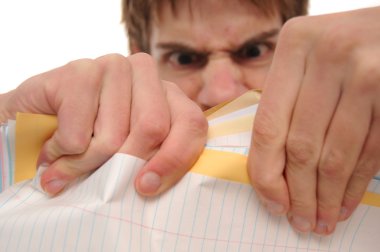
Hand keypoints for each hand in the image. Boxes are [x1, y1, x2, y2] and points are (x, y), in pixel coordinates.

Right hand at [0, 53, 206, 195]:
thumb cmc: (88, 146)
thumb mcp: (127, 157)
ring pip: (113, 137)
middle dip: (124, 166)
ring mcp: (112, 67)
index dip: (175, 159)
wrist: (31, 126)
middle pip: (154, 128)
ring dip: (85, 165)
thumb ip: (151, 161)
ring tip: (69, 167)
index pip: (191, 124)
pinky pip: (78, 135)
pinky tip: (52, 150)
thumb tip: (155, 185)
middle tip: (102, 183)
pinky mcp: (79, 70)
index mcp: (167, 94)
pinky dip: (61, 154)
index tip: (146, 188)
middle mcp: (145, 74)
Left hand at [248, 7, 379, 234]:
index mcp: (295, 45)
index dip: (267, 173)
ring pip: (336, 156)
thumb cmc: (343, 48)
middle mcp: (328, 55)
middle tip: (300, 221)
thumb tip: (269, 169)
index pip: (268, 126)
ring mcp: (366, 72)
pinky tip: (345, 203)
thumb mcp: (307, 59)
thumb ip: (285, 100)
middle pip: (301, 146)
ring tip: (322, 221)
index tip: (273, 203)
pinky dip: (355, 185)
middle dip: (300, 194)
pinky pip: (370, 153)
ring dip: (328, 197)